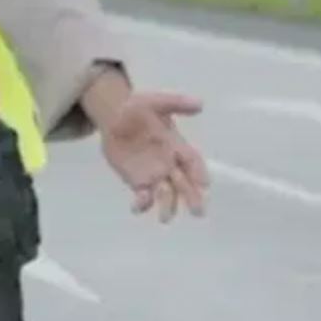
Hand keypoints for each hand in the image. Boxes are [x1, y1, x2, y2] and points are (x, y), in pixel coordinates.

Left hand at [99, 91, 208, 222]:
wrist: (115, 117)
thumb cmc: (139, 109)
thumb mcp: (155, 101)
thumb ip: (176, 103)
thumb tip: (200, 104)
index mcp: (176, 145)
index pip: (191, 160)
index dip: (198, 171)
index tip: (204, 184)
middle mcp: (169, 163)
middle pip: (183, 182)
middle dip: (191, 196)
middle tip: (198, 212)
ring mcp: (154, 174)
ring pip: (165, 193)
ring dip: (167, 206)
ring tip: (166, 219)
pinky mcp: (138, 180)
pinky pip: (143, 195)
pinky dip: (142, 203)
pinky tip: (137, 207)